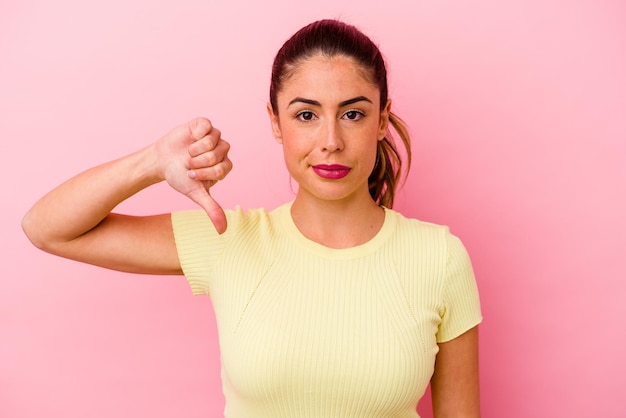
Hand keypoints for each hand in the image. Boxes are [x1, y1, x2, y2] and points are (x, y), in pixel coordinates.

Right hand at [156, 117, 231, 232]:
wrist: (161, 161)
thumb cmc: (180, 177)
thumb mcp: (196, 194)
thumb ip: (211, 209)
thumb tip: (222, 231)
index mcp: (224, 166)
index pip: (222, 169)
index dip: (204, 172)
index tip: (191, 175)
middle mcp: (222, 151)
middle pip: (217, 155)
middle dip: (198, 162)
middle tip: (188, 164)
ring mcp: (214, 137)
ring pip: (212, 140)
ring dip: (195, 149)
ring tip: (187, 153)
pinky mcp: (204, 125)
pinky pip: (207, 126)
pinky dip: (195, 135)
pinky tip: (189, 139)